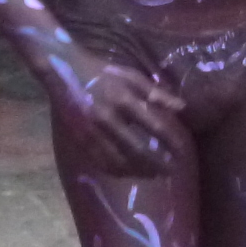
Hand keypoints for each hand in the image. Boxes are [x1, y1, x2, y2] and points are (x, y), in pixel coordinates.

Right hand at [43, 49, 187, 173]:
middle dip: (156, 163)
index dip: (170, 142)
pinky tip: (127, 173)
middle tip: (170, 172)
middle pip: (137, 149)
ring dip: (137, 171)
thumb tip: (182, 108)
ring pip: (118, 160)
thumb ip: (156, 93)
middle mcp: (107, 118)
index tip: (182, 152)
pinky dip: (116, 170)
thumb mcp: (131, 76)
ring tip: (152, 175)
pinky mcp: (79, 139)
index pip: (154, 126)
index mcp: (123, 98)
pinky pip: (100, 162)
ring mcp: (91, 131)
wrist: (63, 70)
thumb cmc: (102, 72)